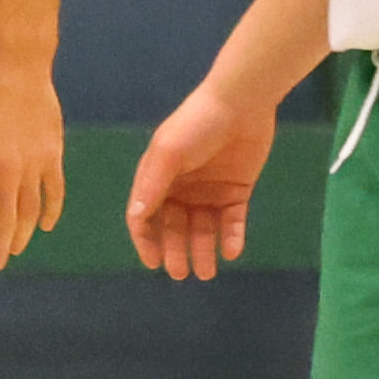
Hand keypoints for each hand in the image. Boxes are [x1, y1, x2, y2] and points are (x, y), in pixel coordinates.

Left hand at [0, 51, 66, 268]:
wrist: (16, 71)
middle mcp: (6, 173)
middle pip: (5, 221)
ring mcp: (34, 166)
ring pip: (31, 212)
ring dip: (24, 235)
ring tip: (17, 250)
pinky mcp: (55, 157)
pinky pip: (55, 192)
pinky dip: (52, 211)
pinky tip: (45, 225)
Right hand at [123, 77, 271, 280]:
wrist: (241, 104)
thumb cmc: (196, 125)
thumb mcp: (168, 153)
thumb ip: (152, 185)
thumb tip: (137, 218)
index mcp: (157, 179)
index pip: (145, 217)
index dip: (146, 240)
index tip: (153, 262)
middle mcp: (181, 188)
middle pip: (175, 227)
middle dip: (176, 251)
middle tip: (181, 274)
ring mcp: (209, 191)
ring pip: (203, 228)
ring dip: (203, 250)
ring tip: (207, 272)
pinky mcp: (237, 190)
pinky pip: (233, 221)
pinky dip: (231, 237)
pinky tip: (231, 252)